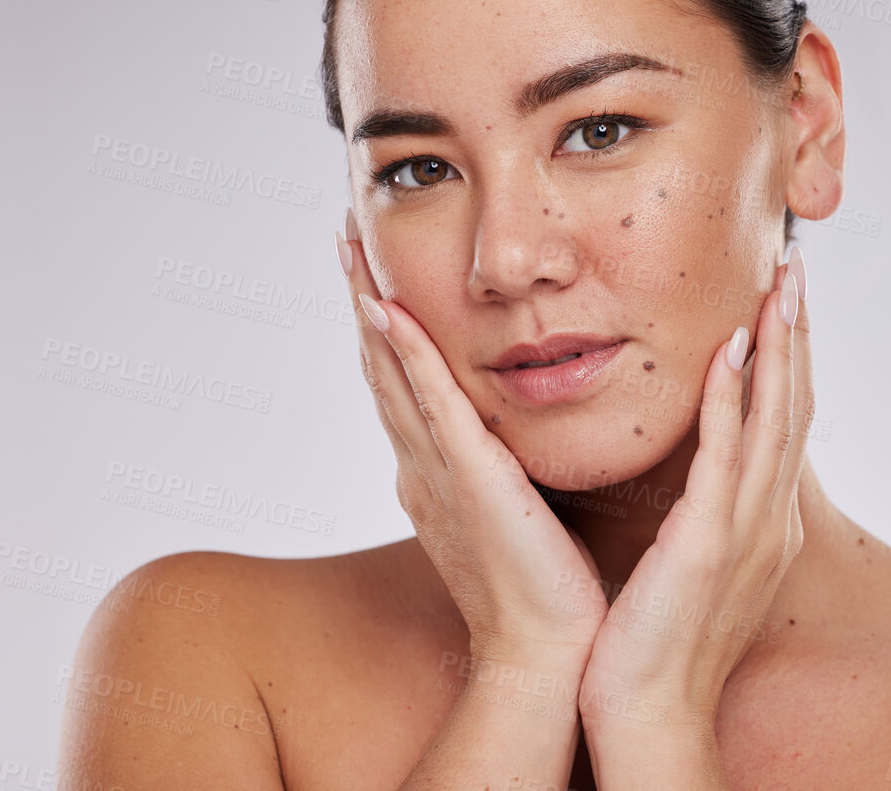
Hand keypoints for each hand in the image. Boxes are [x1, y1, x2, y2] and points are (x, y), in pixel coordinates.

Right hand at [339, 210, 607, 671]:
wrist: (546, 654)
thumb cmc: (547, 594)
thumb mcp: (522, 514)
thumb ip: (513, 473)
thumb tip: (520, 447)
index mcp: (437, 475)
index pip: (403, 385)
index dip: (383, 327)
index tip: (372, 272)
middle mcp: (423, 466)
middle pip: (381, 367)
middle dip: (361, 299)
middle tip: (343, 237)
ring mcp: (438, 469)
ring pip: (393, 373)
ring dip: (369, 308)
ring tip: (351, 251)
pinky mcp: (466, 477)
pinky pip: (429, 404)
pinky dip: (406, 355)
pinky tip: (389, 311)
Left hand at [578, 248, 812, 733]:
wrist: (648, 713)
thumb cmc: (655, 644)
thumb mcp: (690, 564)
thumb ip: (701, 511)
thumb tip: (696, 473)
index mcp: (760, 523)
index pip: (783, 420)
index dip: (788, 355)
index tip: (783, 296)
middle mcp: (767, 520)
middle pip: (794, 405)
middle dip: (796, 332)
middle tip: (796, 264)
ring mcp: (745, 531)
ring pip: (775, 419)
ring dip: (779, 347)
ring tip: (780, 284)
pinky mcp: (708, 545)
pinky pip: (726, 457)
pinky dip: (734, 400)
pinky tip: (730, 351)